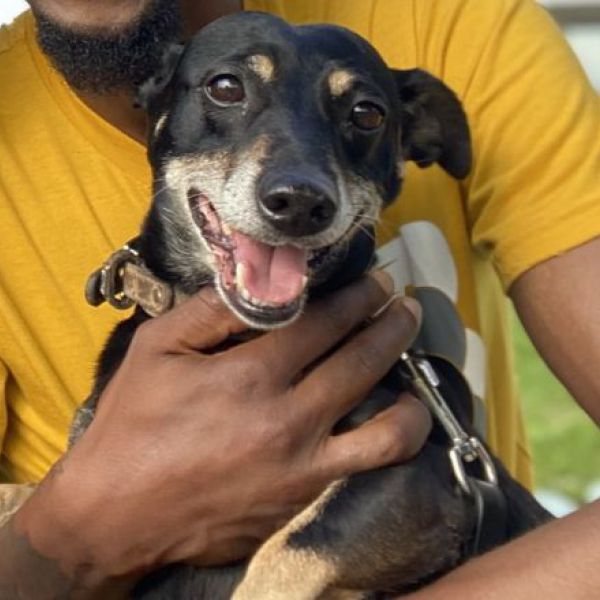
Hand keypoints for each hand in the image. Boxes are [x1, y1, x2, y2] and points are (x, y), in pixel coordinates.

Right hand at [13, 272, 428, 593]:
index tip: (378, 281)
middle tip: (406, 305)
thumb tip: (258, 281)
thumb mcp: (157, 348)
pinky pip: (369, 467)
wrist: (116, 515)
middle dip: (394, 323)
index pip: (325, 322)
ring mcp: (305, 465)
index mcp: (251, 374)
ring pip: (389, 427)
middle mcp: (289, 418)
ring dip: (413, 389)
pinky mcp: (306, 499)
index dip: (359, 296)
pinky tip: (394, 421)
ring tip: (416, 368)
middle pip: (363, 359)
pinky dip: (393, 439)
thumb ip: (211, 309)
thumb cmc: (132, 424)